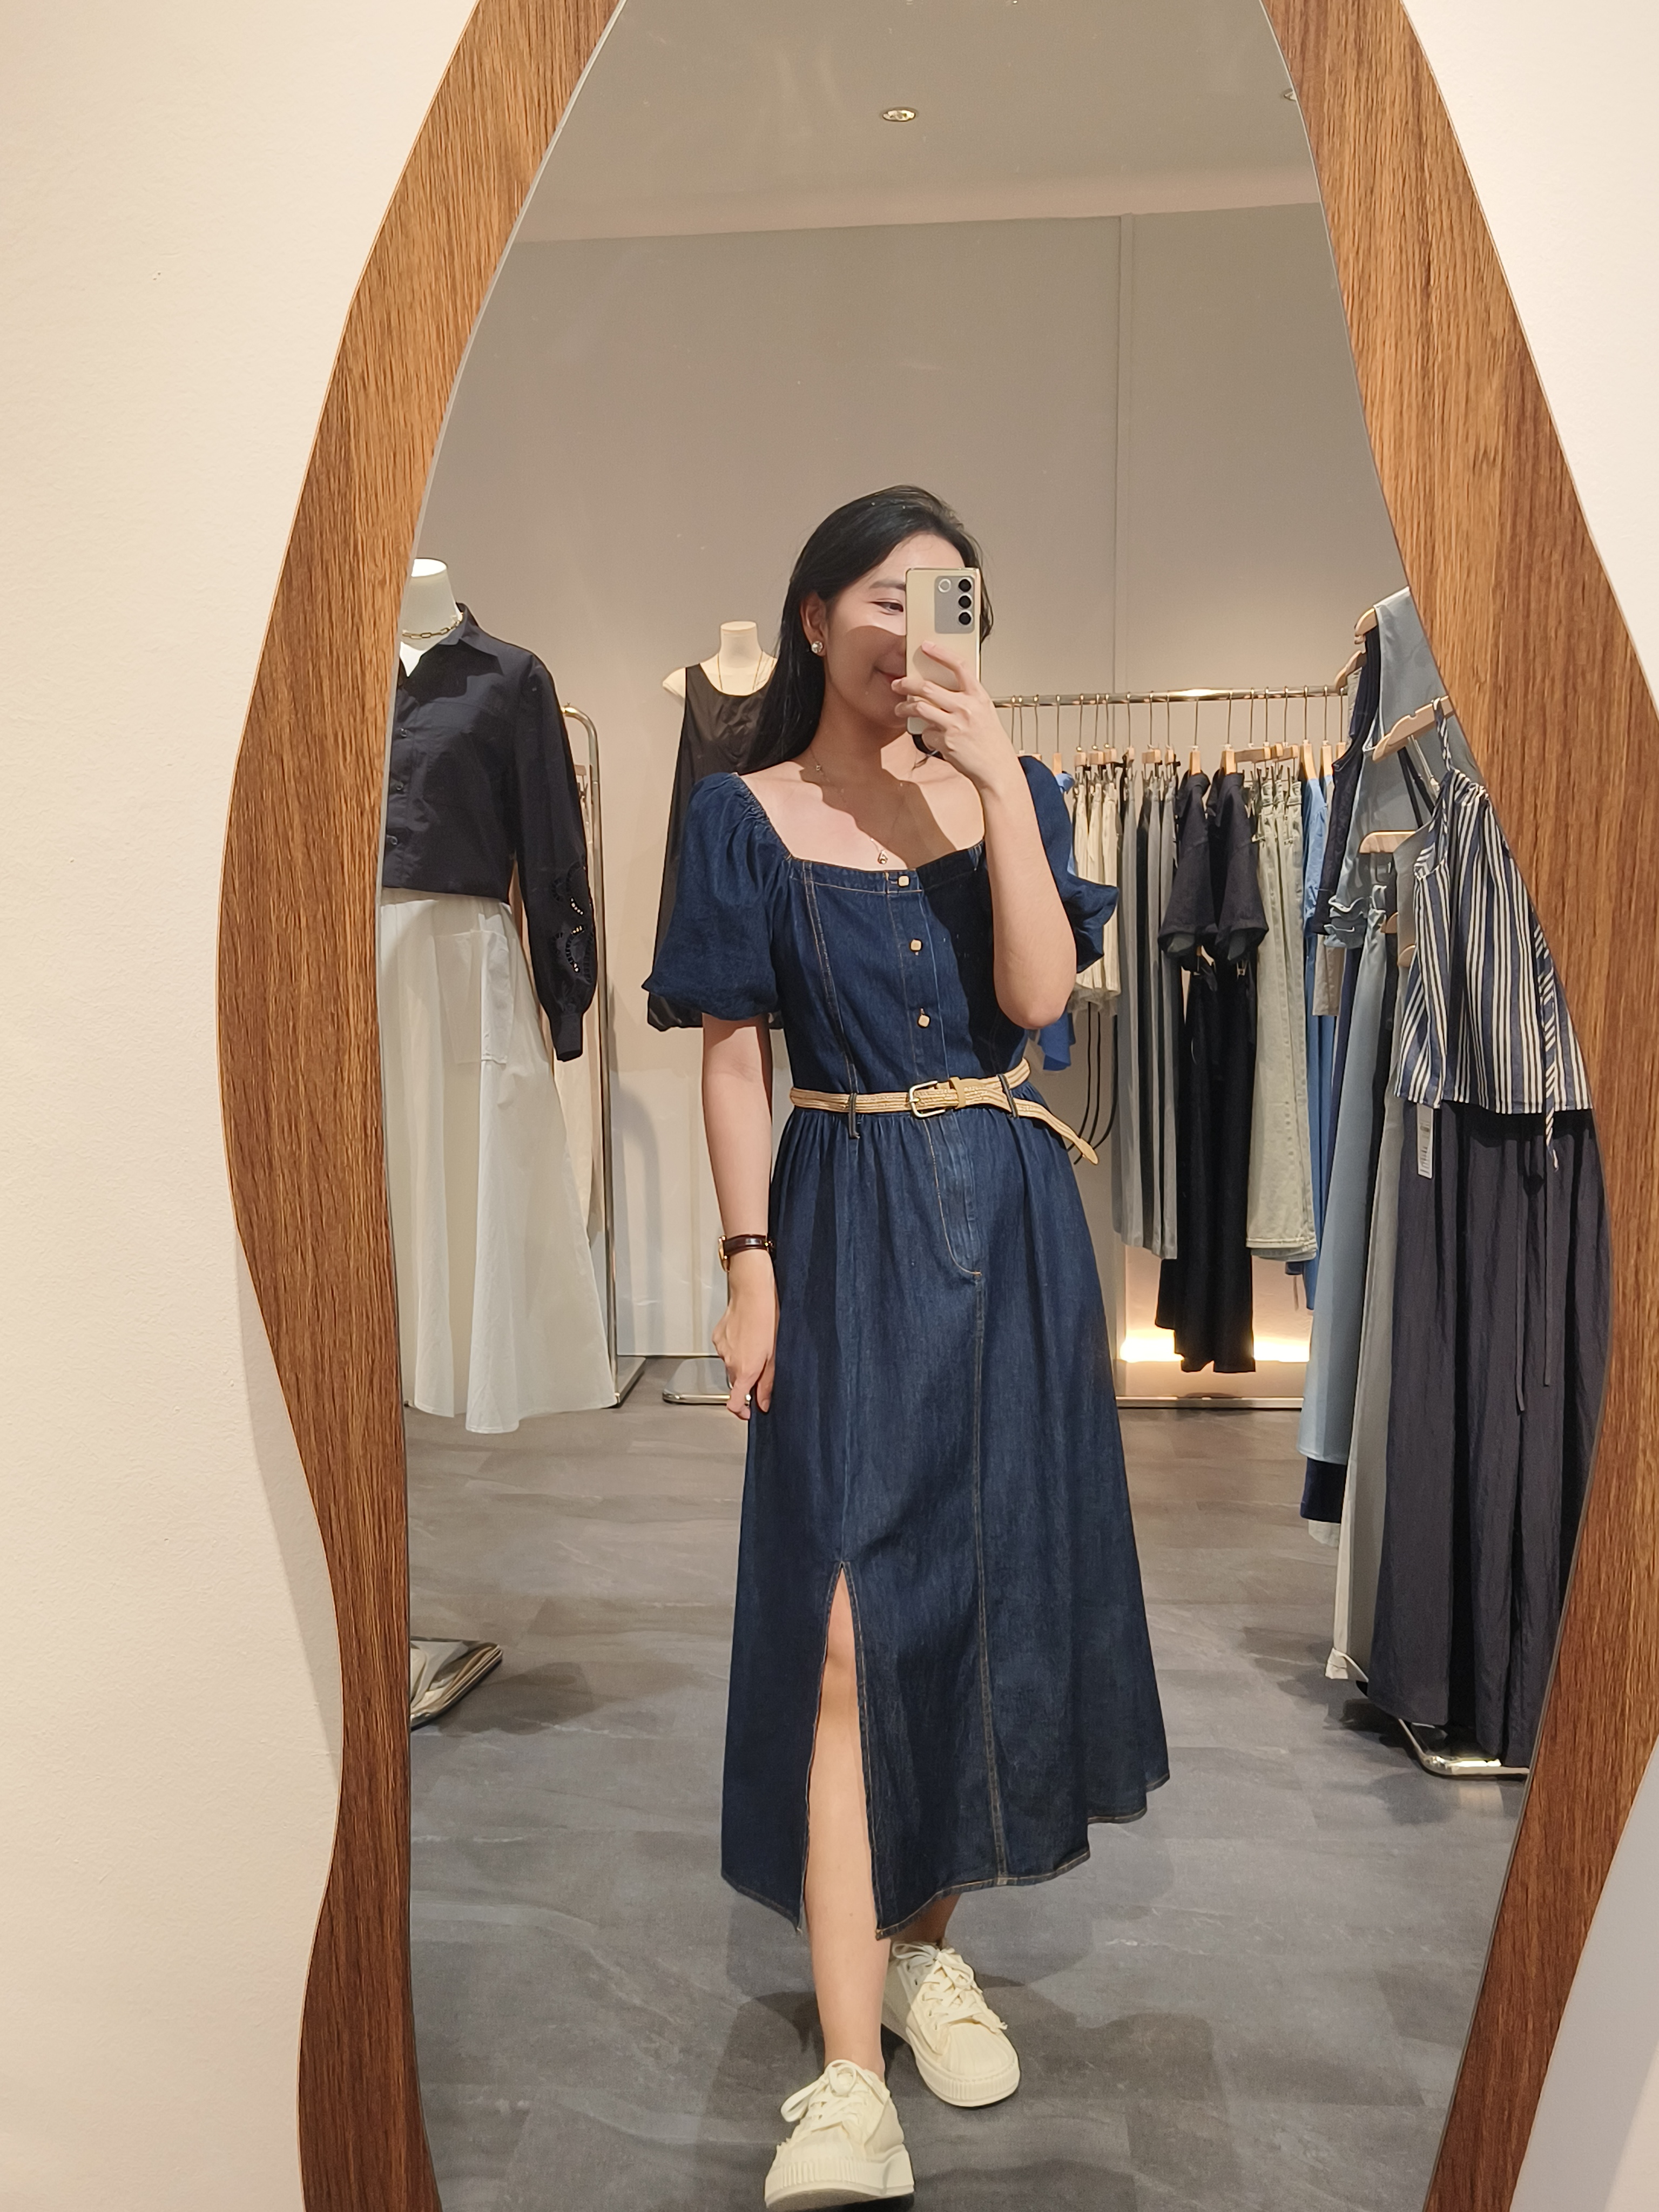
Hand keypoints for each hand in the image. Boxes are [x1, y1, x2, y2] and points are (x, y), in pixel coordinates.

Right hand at [711, 1258, 776, 1420]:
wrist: (751, 1293)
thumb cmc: (767, 1318)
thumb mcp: (774, 1354)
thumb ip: (768, 1382)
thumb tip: (764, 1403)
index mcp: (745, 1370)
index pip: (734, 1403)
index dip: (740, 1412)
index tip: (748, 1412)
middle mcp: (730, 1363)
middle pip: (736, 1381)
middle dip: (747, 1378)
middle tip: (762, 1364)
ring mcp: (721, 1350)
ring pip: (731, 1364)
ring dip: (741, 1361)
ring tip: (754, 1343)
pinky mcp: (717, 1338)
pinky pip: (725, 1351)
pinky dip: (734, 1348)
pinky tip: (744, 1335)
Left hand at [893, 637, 1016, 793]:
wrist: (997, 769)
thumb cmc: (991, 742)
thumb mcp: (984, 712)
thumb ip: (966, 699)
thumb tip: (942, 690)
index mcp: (979, 696)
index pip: (959, 666)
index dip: (941, 653)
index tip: (927, 646)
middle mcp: (966, 707)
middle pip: (927, 687)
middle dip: (907, 684)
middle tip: (898, 684)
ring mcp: (955, 725)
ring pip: (919, 708)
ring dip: (904, 708)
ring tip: (900, 710)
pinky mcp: (946, 742)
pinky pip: (925, 733)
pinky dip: (925, 734)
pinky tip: (932, 737)